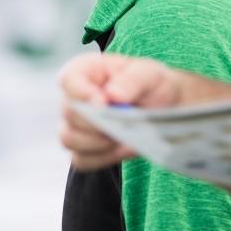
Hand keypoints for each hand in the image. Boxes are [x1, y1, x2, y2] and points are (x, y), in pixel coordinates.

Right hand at [58, 54, 184, 170]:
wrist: (162, 107)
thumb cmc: (151, 83)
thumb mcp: (149, 74)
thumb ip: (132, 80)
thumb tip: (112, 95)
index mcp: (85, 70)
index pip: (68, 80)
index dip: (81, 93)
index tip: (103, 103)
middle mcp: (73, 97)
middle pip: (69, 114)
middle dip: (97, 122)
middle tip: (123, 123)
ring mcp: (73, 125)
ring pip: (70, 139)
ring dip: (101, 142)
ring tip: (127, 136)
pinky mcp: (81, 149)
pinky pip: (82, 160)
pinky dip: (105, 157)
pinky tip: (125, 148)